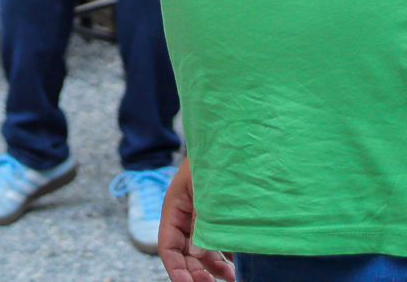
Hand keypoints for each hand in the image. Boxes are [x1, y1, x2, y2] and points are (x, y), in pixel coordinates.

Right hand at [159, 162, 232, 281]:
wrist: (232, 139)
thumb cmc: (215, 160)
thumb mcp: (206, 193)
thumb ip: (201, 223)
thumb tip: (198, 255)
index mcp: (174, 208)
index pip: (168, 247)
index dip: (176, 270)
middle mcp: (185, 216)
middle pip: (185, 254)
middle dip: (195, 273)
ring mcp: (202, 216)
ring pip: (202, 251)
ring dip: (214, 268)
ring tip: (232, 279)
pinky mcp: (219, 216)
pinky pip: (218, 241)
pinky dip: (226, 256)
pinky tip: (238, 266)